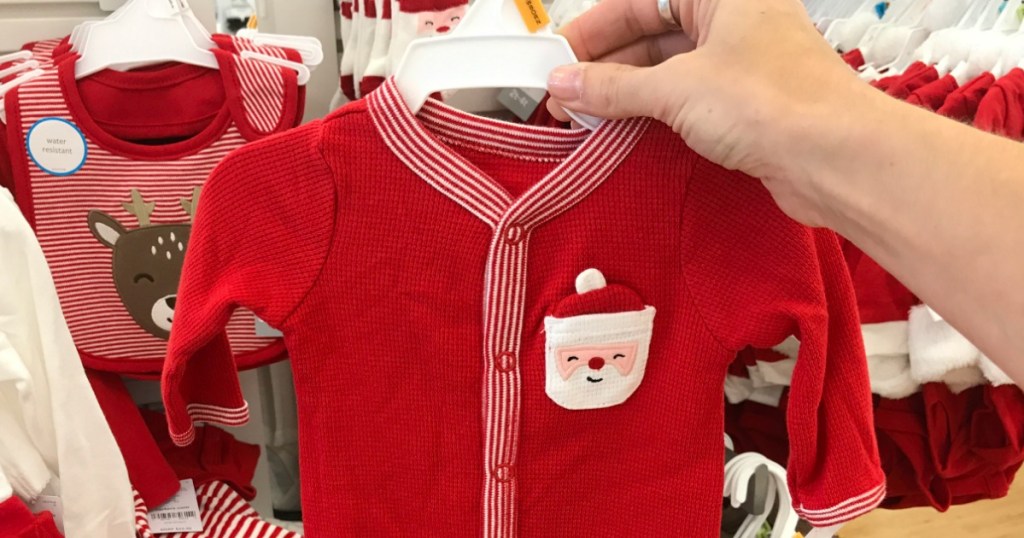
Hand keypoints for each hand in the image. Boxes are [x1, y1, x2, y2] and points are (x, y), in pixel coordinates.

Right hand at [546, 0, 877, 225]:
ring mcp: (743, 64)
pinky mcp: (748, 105)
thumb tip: (567, 83)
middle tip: (565, 94)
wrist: (838, 160)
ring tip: (584, 116)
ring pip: (668, 69)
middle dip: (605, 65)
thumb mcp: (676, 88)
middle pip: (652, 33)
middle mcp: (736, 20)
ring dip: (625, 92)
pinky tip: (623, 129)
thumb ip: (613, 86)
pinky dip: (653, 112)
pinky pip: (686, 99)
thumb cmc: (777, 103)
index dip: (594, 30)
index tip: (558, 59)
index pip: (641, 2)